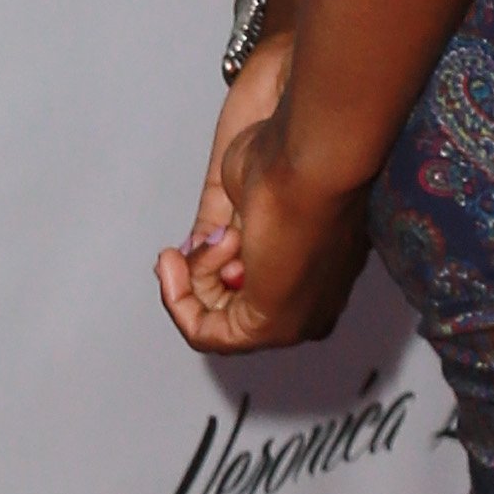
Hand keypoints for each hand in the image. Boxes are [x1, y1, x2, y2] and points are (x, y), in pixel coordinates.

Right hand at [158, 88, 373, 357]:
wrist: (311, 159)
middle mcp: (313, 301)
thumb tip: (189, 259)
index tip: (189, 241)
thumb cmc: (289, 162)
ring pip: (217, 320)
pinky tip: (175, 264)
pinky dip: (179, 300)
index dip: (207, 267)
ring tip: (219, 234)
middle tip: (190, 243)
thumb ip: (217, 240)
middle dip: (198, 274)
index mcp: (318, 269)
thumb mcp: (241, 202)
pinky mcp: (270, 327)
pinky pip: (208, 334)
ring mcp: (295, 319)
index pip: (251, 290)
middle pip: (232, 307)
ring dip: (195, 275)